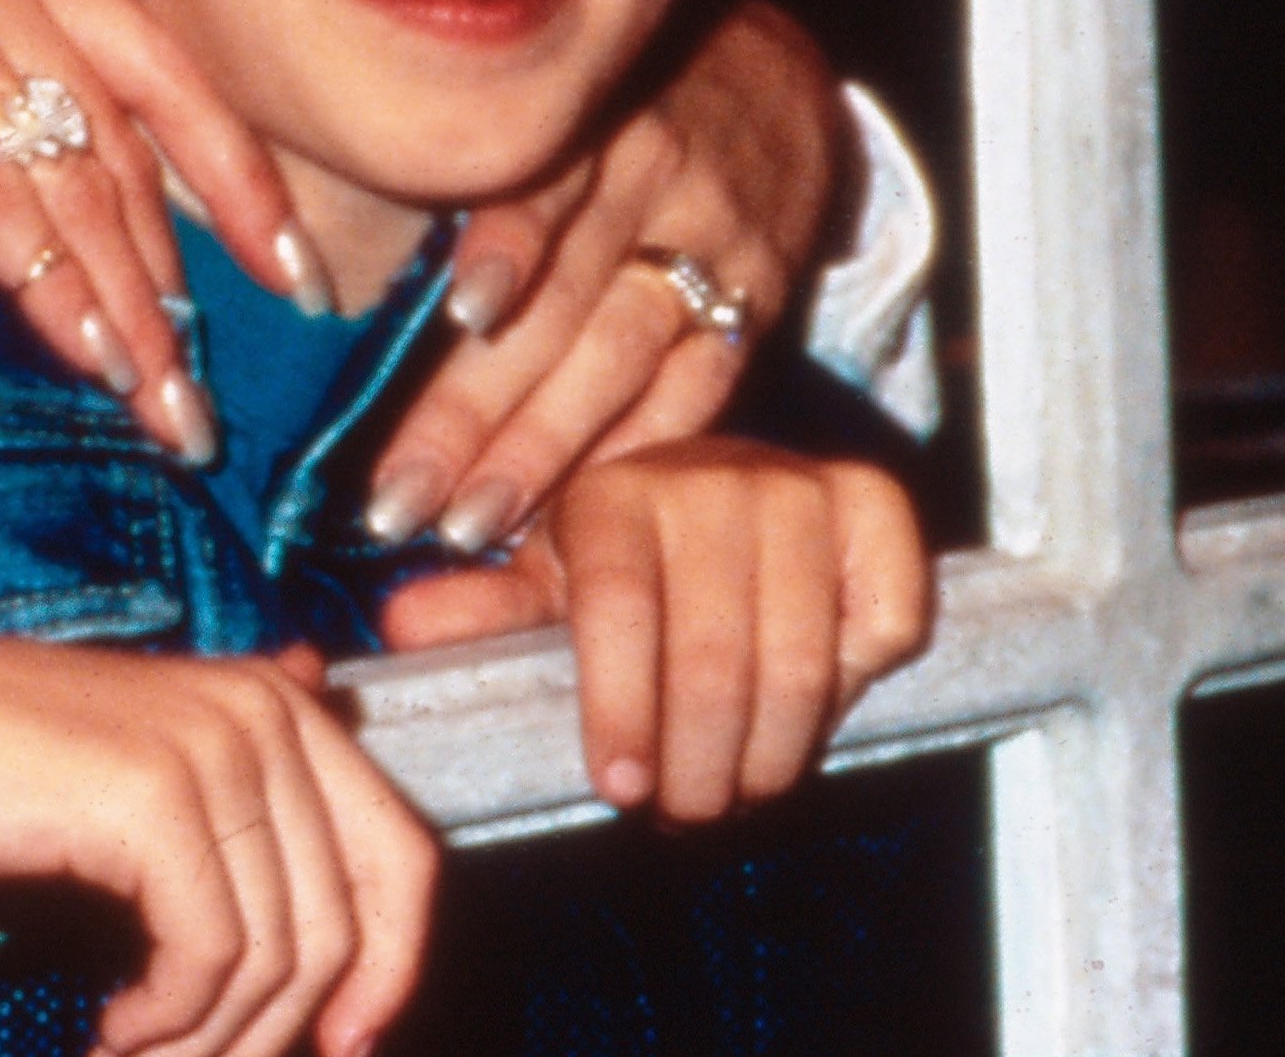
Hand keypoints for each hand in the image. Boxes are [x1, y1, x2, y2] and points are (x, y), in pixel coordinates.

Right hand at [0, 0, 306, 447]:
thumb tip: (11, 175)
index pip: (155, 65)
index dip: (230, 171)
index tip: (281, 265)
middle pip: (134, 133)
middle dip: (188, 274)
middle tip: (213, 390)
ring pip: (74, 174)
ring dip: (128, 306)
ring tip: (163, 408)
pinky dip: (47, 281)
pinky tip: (82, 356)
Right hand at [0, 627, 436, 1056]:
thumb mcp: (135, 794)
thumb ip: (238, 832)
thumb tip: (334, 956)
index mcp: (274, 702)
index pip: (401, 853)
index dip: (391, 966)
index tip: (344, 1045)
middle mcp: (262, 710)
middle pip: (344, 922)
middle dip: (284, 1029)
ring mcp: (212, 747)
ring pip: (278, 954)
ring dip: (212, 1040)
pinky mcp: (153, 797)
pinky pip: (210, 956)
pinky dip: (168, 1021)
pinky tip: (114, 1030)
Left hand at [362, 1, 846, 551]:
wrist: (774, 82)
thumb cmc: (603, 98)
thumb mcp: (539, 93)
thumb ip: (457, 163)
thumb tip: (316, 262)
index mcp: (586, 117)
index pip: (539, 193)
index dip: (504, 252)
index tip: (461, 319)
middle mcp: (656, 177)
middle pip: (566, 303)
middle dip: (479, 409)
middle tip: (398, 498)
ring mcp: (716, 245)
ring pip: (622, 358)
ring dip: (542, 451)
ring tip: (467, 523)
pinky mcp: (758, 302)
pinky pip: (695, 391)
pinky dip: (633, 453)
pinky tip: (572, 512)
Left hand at [470, 440, 928, 821]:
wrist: (730, 497)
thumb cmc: (627, 564)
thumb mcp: (548, 587)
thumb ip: (482, 616)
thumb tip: (403, 628)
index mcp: (617, 491)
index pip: (618, 608)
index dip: (619, 708)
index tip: (619, 789)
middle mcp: (713, 472)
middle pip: (713, 657)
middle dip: (697, 764)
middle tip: (685, 813)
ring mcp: (802, 483)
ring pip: (800, 662)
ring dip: (771, 755)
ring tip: (740, 790)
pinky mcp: (877, 505)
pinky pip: (880, 628)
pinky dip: (851, 690)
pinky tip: (811, 705)